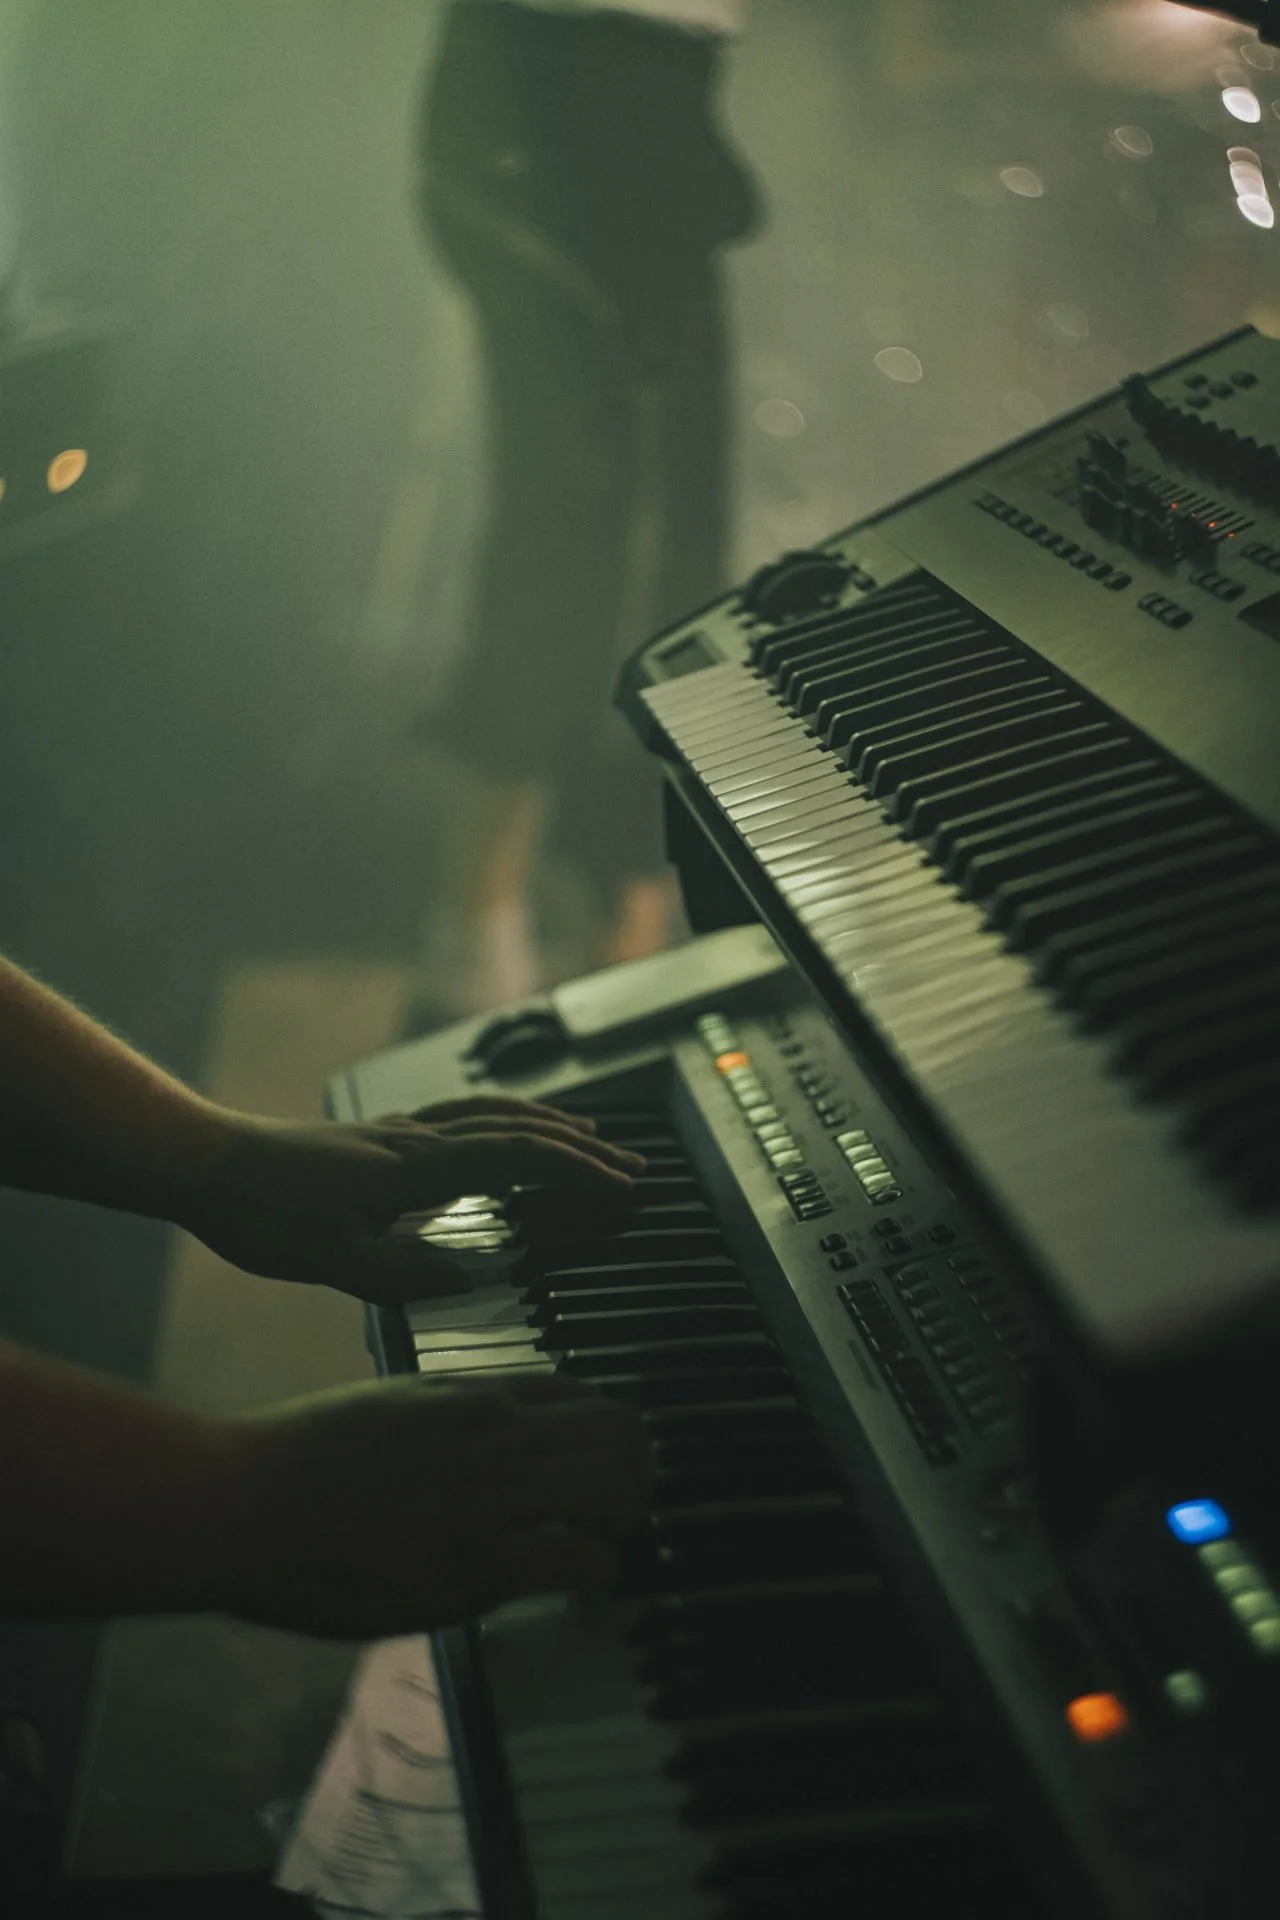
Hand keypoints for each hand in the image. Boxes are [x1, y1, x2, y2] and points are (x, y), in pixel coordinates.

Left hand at [177, 1097, 643, 1304]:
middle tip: (629, 1165)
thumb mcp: (335, 1261)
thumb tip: (472, 1275)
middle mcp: (416, 1138)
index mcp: (416, 1166)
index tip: (620, 1186)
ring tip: (586, 1140)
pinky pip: (462, 1117)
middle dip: (580, 1146)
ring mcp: (399, 1132)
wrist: (208, 1165)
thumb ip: (408, 1271)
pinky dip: (502, 1121)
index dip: (575, 1170)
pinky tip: (501, 1136)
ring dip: (546, 1126)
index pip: (516, 1156)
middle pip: (516, 1128)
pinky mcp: (381, 1137)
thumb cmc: (263, 1213)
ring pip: (490, 1114)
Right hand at [212, 1374, 652, 1636]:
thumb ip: (442, 1416)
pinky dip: (596, 1572)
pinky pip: (583, 1557)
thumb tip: (477, 1430)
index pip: (578, 1393)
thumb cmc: (295, 1460)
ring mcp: (491, 1495)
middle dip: (635, 1470)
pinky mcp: (480, 1562)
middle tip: (617, 1508)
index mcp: (469, 1394)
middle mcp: (494, 1432)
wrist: (241, 1501)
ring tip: (600, 1544)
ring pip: (617, 1485)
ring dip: (623, 1517)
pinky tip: (574, 1585)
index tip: (591, 1465)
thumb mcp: (385, 1407)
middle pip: (621, 1430)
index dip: (598, 1432)